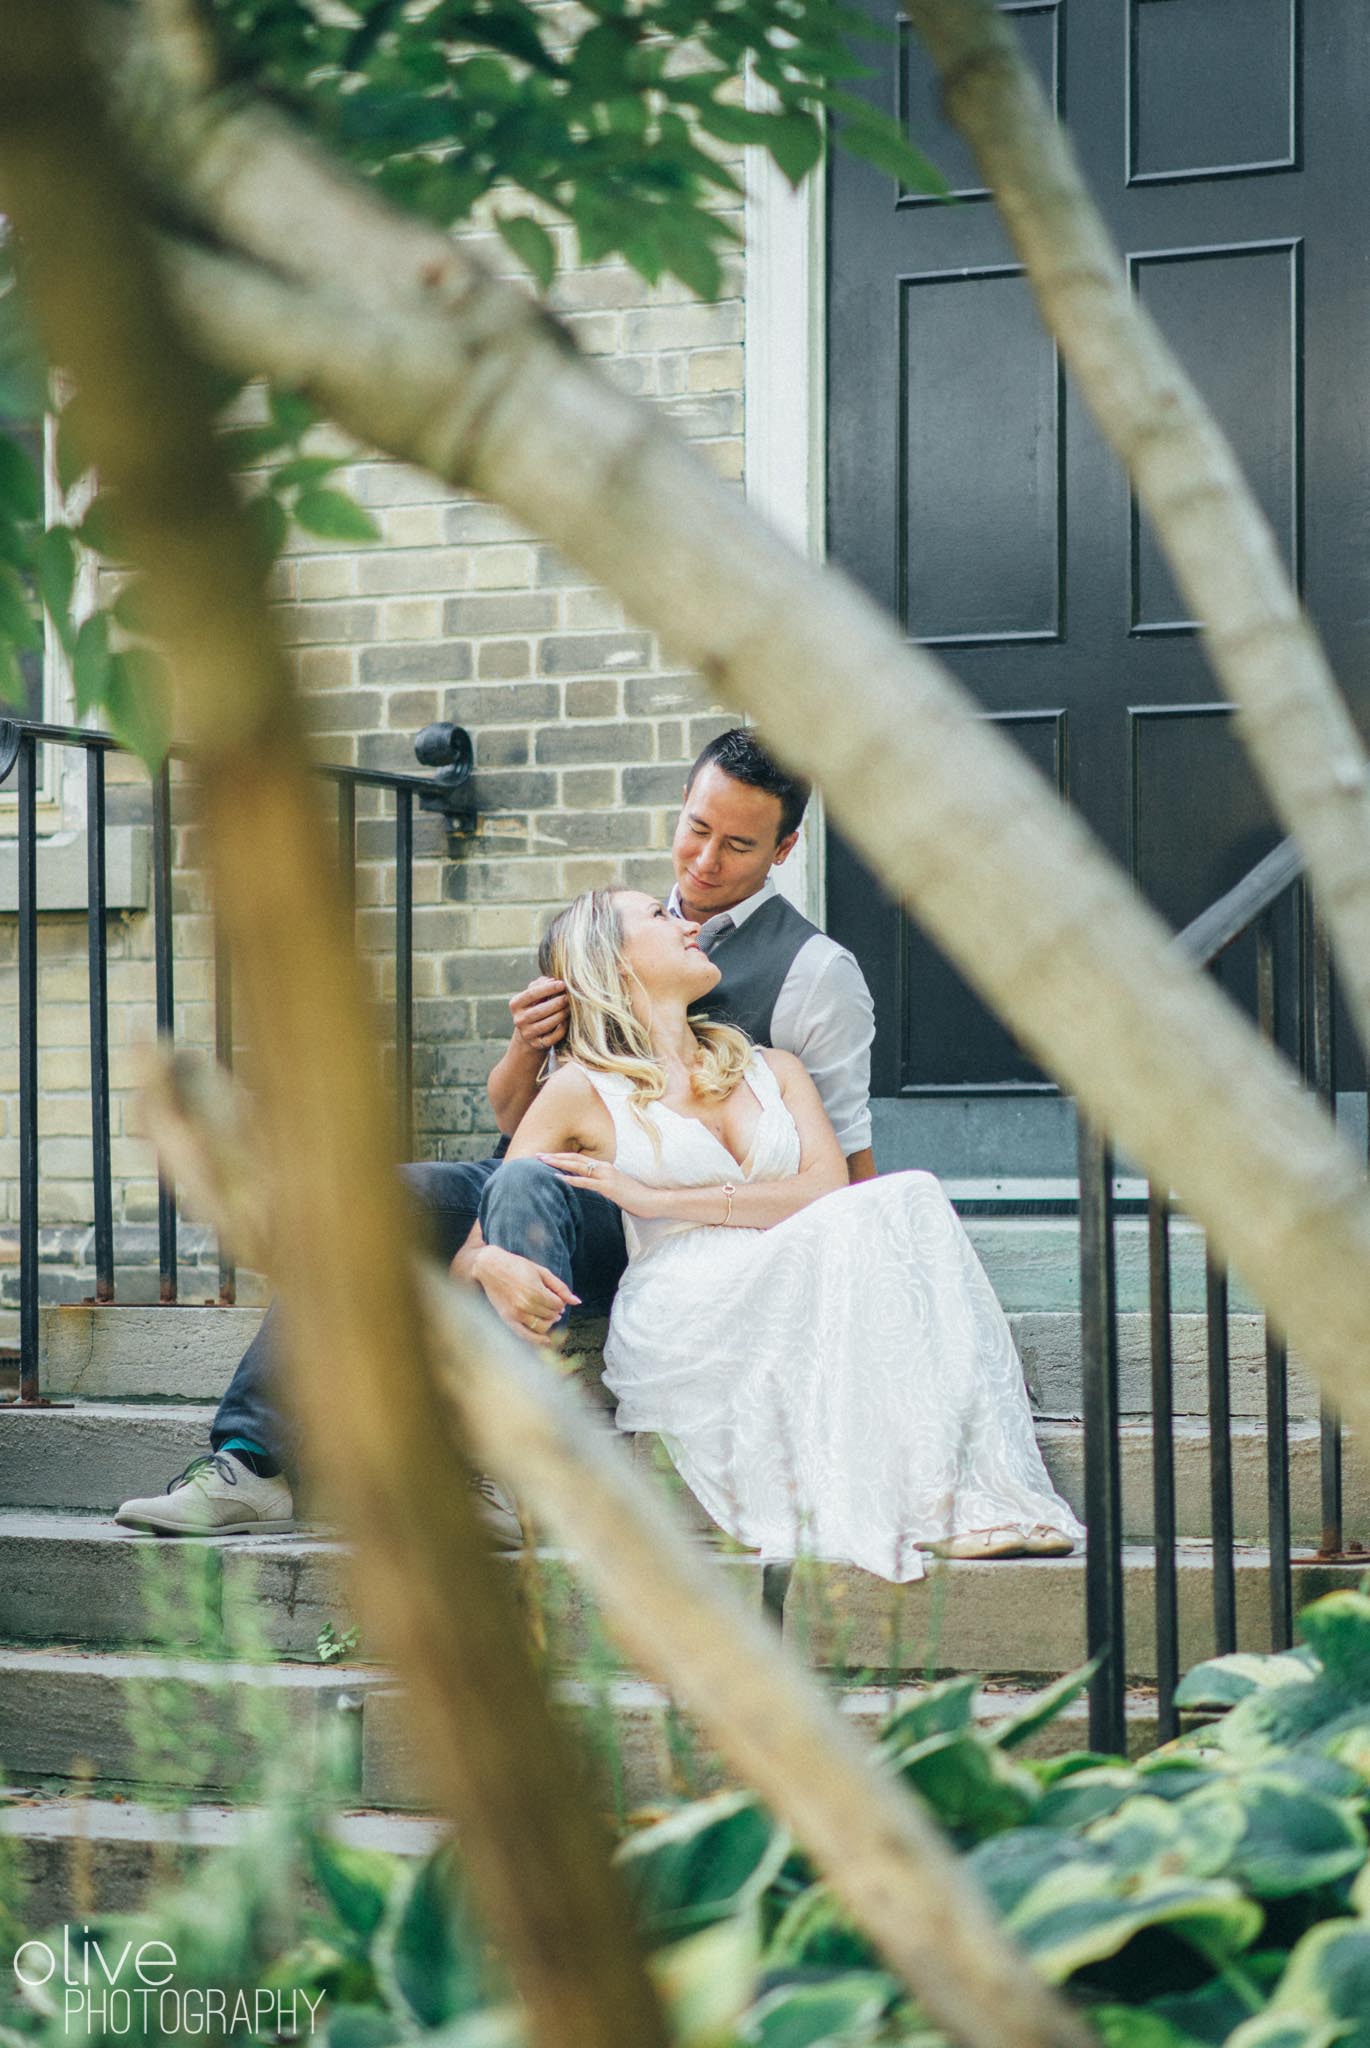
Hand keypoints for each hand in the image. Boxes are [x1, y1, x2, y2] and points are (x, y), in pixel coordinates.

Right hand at [473, 1245, 579, 1337]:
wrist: (490, 1267)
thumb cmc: (517, 1266)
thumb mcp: (541, 1272)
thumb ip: (560, 1287)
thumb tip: (577, 1302)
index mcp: (536, 1291)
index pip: (558, 1305)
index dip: (560, 1301)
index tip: (555, 1296)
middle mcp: (526, 1305)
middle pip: (551, 1316)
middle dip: (554, 1310)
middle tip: (550, 1302)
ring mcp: (516, 1314)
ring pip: (542, 1327)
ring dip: (548, 1322)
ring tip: (546, 1314)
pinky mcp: (507, 1319)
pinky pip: (525, 1335)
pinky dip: (537, 1340)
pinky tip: (546, 1341)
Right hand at [509, 975, 568, 1053]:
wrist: (531, 1033)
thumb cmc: (536, 1006)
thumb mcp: (535, 994)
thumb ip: (541, 984)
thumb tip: (552, 980)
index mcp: (515, 1004)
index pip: (531, 994)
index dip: (548, 989)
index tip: (562, 984)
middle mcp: (518, 1020)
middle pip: (539, 1011)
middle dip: (556, 1003)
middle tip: (569, 997)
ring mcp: (526, 1034)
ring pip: (546, 1025)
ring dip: (561, 1015)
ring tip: (570, 1008)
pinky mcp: (536, 1044)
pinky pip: (552, 1037)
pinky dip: (561, 1029)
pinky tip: (567, 1021)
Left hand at [539, 1151, 662, 1218]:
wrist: (653, 1201)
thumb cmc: (636, 1196)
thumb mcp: (616, 1188)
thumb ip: (602, 1184)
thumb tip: (590, 1187)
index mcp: (605, 1167)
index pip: (579, 1158)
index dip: (562, 1156)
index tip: (547, 1156)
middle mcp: (604, 1168)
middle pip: (575, 1158)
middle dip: (555, 1156)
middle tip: (537, 1154)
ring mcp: (606, 1176)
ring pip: (578, 1166)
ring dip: (559, 1163)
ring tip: (543, 1161)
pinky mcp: (608, 1188)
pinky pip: (586, 1182)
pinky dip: (572, 1180)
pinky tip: (559, 1178)